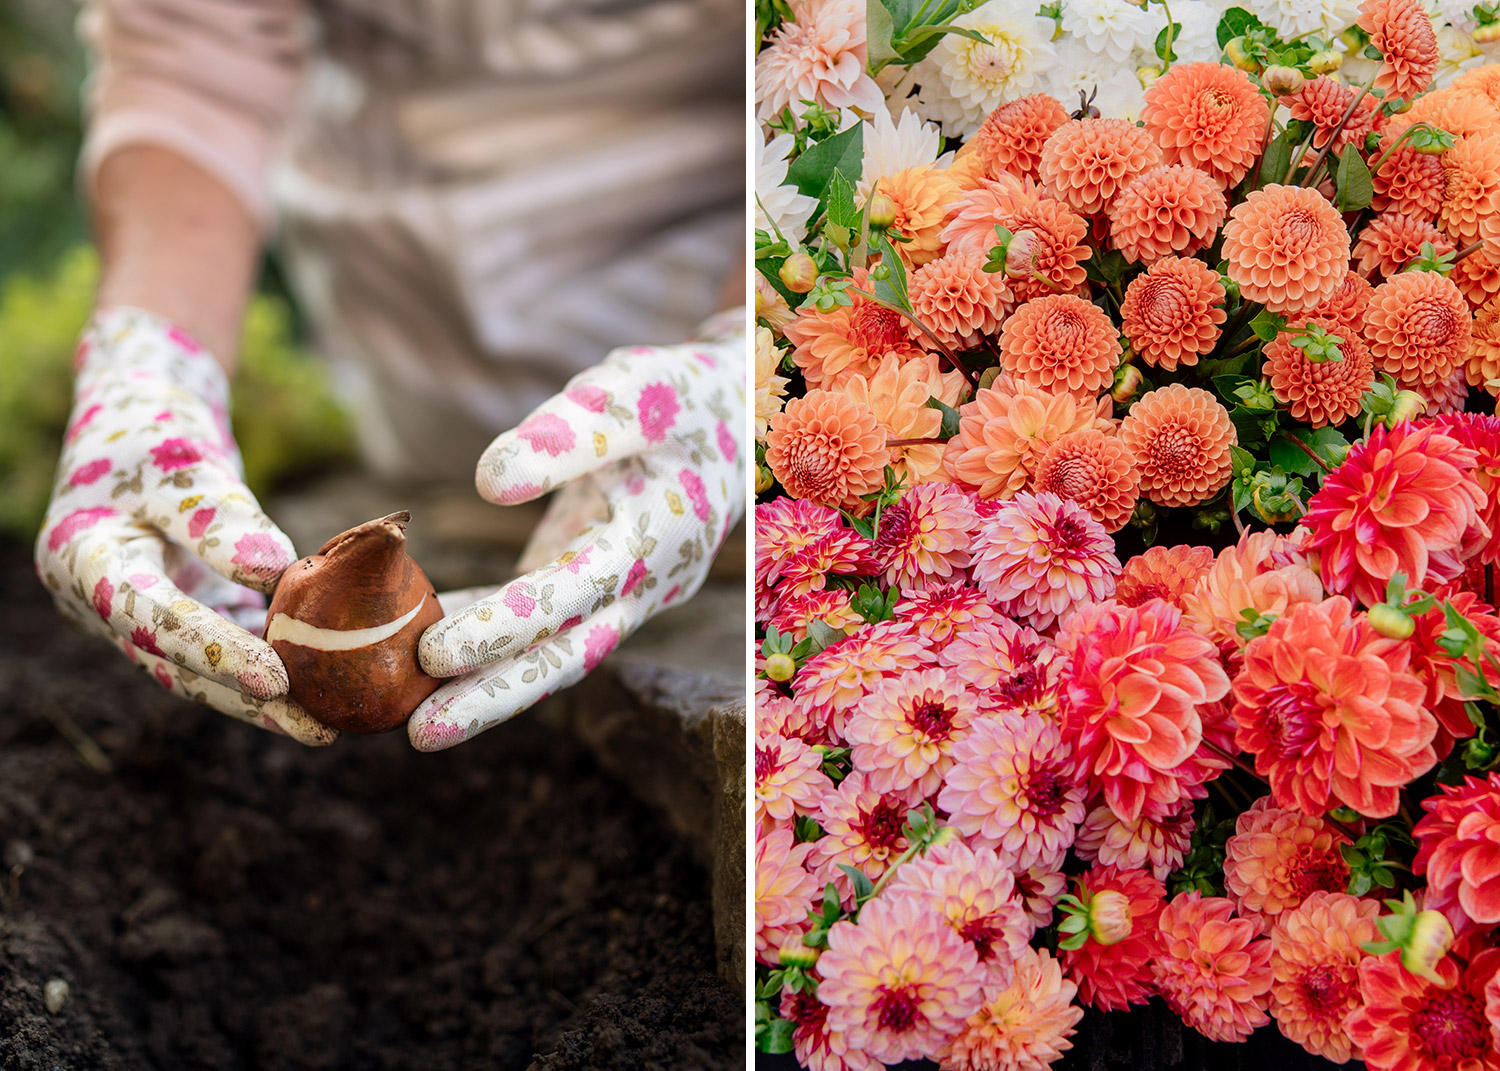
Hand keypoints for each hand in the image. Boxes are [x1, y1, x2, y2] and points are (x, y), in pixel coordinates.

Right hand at [33, 307, 335, 745]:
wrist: (137, 411)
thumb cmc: (155, 427)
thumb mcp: (184, 460)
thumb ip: (219, 519)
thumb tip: (277, 574)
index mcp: (85, 559)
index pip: (154, 618)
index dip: (216, 652)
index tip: (278, 679)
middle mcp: (101, 599)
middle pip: (177, 664)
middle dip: (247, 701)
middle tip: (317, 731)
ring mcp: (134, 610)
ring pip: (198, 667)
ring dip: (259, 699)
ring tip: (326, 724)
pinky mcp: (174, 607)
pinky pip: (220, 644)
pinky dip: (265, 662)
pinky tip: (319, 685)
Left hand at [408, 310, 746, 750]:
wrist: (733, 419)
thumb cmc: (678, 398)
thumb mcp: (632, 392)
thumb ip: (568, 434)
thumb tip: (490, 481)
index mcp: (660, 536)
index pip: (578, 591)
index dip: (511, 622)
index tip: (437, 648)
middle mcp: (644, 583)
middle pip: (568, 653)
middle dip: (496, 695)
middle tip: (421, 733)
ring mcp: (622, 593)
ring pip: (554, 655)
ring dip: (489, 690)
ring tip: (415, 726)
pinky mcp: (594, 586)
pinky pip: (540, 627)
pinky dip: (488, 642)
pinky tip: (422, 653)